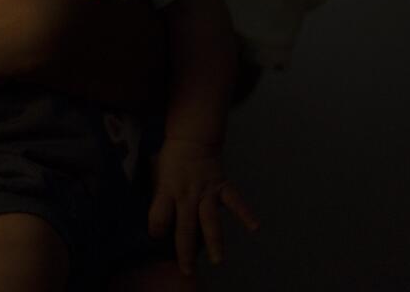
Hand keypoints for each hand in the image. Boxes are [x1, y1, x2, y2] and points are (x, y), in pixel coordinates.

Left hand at [147, 138, 259, 274]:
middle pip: (185, 226)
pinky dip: (245, 214)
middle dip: (185, 250)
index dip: (156, 228)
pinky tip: (254, 227)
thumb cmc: (170, 159)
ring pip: (209, 220)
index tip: (156, 238)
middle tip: (187, 270)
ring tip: (218, 260)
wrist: (191, 138)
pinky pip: (235, 201)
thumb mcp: (154, 175)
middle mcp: (186, 194)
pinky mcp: (222, 187)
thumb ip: (157, 196)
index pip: (159, 215)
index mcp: (166, 190)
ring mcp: (205, 191)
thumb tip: (155, 220)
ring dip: (214, 241)